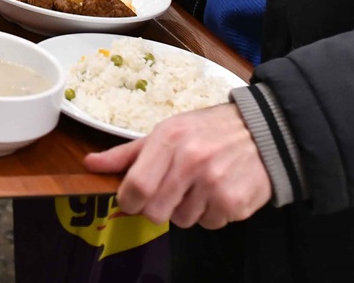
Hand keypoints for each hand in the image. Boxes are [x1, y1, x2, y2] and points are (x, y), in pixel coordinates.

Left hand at [84, 103, 272, 228]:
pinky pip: (210, 224)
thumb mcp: (166, 131)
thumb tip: (89, 164)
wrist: (264, 131)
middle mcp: (191, 160)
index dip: (129, 201)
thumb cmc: (207, 131)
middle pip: (156, 213)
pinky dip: (213, 213)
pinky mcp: (235, 202)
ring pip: (183, 221)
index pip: (135, 187)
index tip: (134, 199)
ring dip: (189, 209)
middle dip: (160, 208)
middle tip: (173, 191)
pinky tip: (221, 191)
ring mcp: (214, 183)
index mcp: (168, 139)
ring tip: (202, 185)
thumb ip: (127, 153)